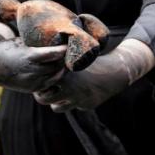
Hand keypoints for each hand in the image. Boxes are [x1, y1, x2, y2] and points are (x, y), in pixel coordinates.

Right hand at [0, 38, 66, 91]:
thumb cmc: (9, 49)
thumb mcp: (22, 41)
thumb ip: (38, 40)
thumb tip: (56, 29)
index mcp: (29, 56)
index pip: (54, 53)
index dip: (64, 49)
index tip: (69, 43)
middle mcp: (32, 71)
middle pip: (58, 65)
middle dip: (65, 59)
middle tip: (71, 52)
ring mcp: (32, 82)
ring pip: (56, 76)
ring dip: (62, 68)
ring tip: (66, 60)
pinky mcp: (32, 89)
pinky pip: (50, 85)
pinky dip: (55, 77)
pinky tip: (58, 70)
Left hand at [34, 39, 154, 112]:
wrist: (115, 73)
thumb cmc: (93, 61)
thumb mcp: (76, 55)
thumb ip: (61, 55)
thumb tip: (43, 46)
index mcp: (64, 74)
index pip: (41, 82)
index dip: (39, 79)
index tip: (42, 75)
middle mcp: (69, 88)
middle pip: (42, 98)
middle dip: (43, 93)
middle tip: (46, 87)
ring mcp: (76, 98)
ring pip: (55, 106)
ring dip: (55, 100)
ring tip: (59, 92)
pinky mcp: (84, 105)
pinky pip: (69, 107)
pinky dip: (68, 103)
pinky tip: (73, 94)